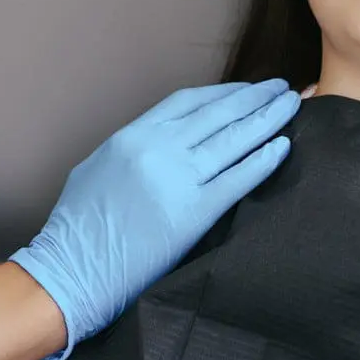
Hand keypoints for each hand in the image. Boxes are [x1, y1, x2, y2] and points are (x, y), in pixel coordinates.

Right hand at [11, 79, 297, 359]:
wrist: (69, 272)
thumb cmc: (76, 230)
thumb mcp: (95, 172)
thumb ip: (130, 152)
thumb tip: (159, 144)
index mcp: (130, 137)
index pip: (187, 102)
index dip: (223, 92)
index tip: (246, 89)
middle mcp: (156, 150)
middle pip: (217, 113)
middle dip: (254, 98)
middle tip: (282, 88)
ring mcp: (176, 180)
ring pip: (233, 139)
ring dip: (267, 120)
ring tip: (291, 106)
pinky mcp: (192, 214)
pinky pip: (237, 180)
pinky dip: (262, 161)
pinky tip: (282, 148)